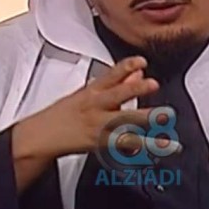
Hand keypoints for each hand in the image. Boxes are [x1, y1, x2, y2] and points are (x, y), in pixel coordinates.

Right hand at [13, 56, 159, 159]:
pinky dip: (145, 147)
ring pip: (125, 123)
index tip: (141, 61)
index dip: (126, 66)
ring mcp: (99, 126)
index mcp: (92, 91)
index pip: (110, 74)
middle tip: (154, 84)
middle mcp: (96, 107)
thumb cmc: (67, 113)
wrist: (44, 136)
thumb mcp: (90, 92)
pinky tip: (162, 147)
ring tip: (165, 118)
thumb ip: (118, 82)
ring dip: (146, 120)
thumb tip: (139, 71)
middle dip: (135, 89)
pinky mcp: (101, 144)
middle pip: (116, 95)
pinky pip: (126, 145)